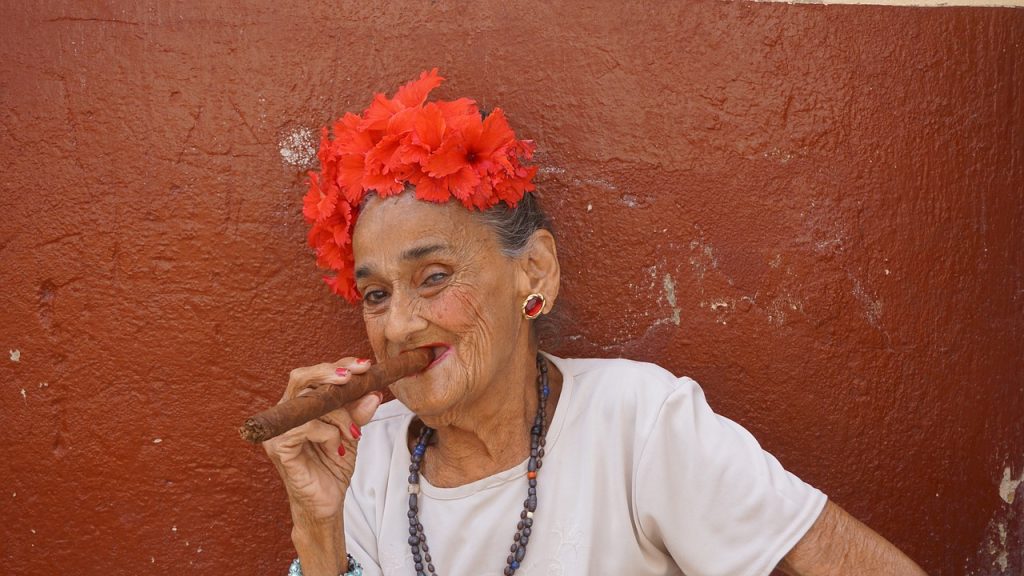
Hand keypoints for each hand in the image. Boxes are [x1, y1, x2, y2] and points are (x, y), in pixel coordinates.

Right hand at [262, 356, 381, 523]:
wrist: (326, 504)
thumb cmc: (332, 467)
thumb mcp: (351, 433)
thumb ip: (358, 412)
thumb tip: (373, 391)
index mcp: (299, 407)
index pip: (312, 376)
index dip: (337, 366)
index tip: (364, 366)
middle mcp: (284, 415)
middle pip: (301, 378)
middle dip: (331, 373)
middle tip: (356, 376)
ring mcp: (278, 431)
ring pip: (310, 403)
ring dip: (340, 415)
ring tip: (353, 434)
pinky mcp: (278, 448)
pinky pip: (307, 427)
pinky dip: (330, 435)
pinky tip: (338, 449)